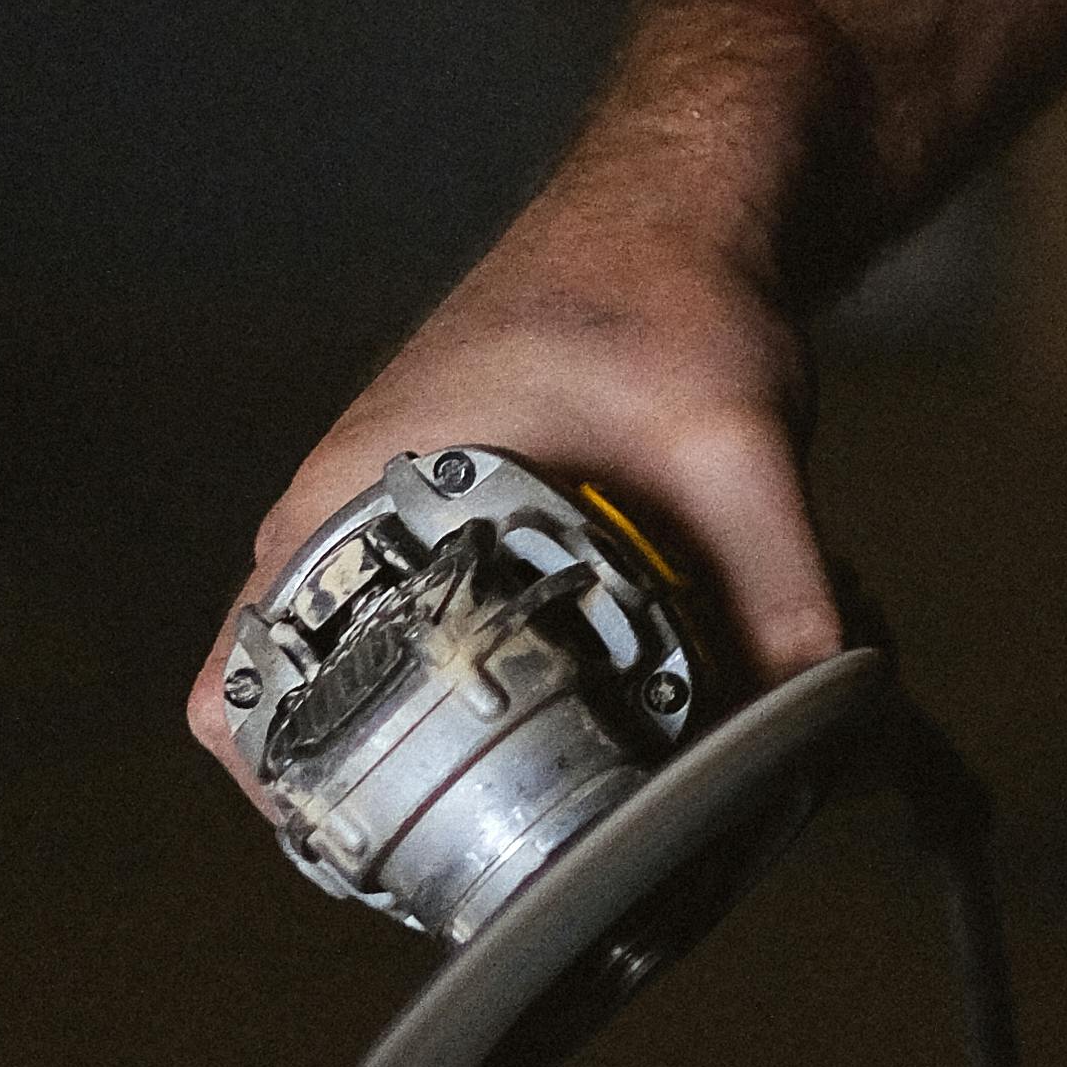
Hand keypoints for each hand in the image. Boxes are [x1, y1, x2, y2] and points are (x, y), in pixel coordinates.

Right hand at [185, 0, 856, 794]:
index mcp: (359, 492)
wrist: (681, 206)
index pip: (241, 677)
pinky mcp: (450, 526)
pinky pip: (420, 636)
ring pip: (363, 673)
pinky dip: (473, 689)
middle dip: (372, 792)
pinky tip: (569, 737)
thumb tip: (825, 714)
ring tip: (523, 816)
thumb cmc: (661, 284)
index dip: (281, 786)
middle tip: (472, 860)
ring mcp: (394, 521)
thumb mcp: (732, 442)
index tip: (369, 850)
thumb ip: (784, 583)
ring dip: (429, 744)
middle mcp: (352, 515)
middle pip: (294, 700)